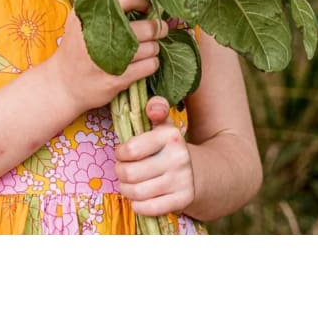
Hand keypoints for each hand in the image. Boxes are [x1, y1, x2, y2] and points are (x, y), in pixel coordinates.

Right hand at [48, 0, 164, 115]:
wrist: (62, 83)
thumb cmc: (77, 48)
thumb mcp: (81, 20)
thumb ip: (104, 5)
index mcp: (90, 13)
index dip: (145, 0)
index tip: (149, 6)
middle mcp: (99, 33)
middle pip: (146, 26)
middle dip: (157, 28)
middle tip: (159, 29)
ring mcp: (108, 58)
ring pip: (151, 47)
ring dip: (155, 47)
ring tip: (148, 47)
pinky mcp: (116, 79)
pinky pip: (149, 66)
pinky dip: (152, 63)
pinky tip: (145, 62)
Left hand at [114, 96, 195, 216]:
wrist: (197, 171)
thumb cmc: (168, 148)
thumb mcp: (163, 126)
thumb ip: (156, 109)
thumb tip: (153, 108)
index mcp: (170, 136)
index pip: (131, 150)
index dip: (120, 154)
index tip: (123, 153)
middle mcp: (178, 158)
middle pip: (130, 173)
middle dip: (120, 173)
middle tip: (122, 170)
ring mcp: (182, 180)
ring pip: (137, 192)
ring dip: (126, 190)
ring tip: (128, 184)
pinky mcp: (183, 199)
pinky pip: (149, 208)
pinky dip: (138, 206)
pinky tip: (138, 199)